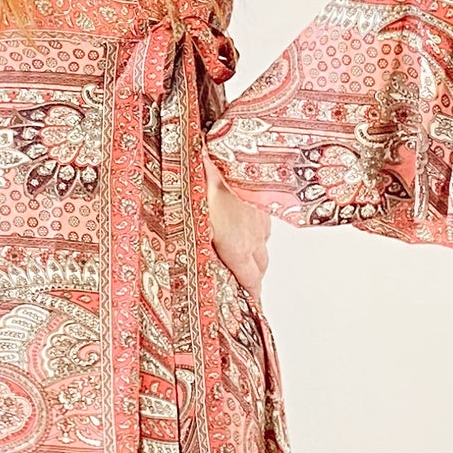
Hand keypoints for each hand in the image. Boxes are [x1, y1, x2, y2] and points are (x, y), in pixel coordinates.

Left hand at [202, 146, 271, 303]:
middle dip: (253, 276)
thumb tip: (197, 268)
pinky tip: (243, 218)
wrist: (222, 143)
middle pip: (260, 263)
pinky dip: (254, 224)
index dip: (253, 297)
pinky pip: (261, 215)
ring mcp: (259, 209)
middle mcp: (253, 230)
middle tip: (244, 285)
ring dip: (254, 249)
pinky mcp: (259, 190)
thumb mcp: (190, 225)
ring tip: (241, 254)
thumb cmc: (197, 182)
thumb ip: (196, 251)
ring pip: (262, 237)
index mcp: (237, 245)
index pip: (251, 281)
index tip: (254, 309)